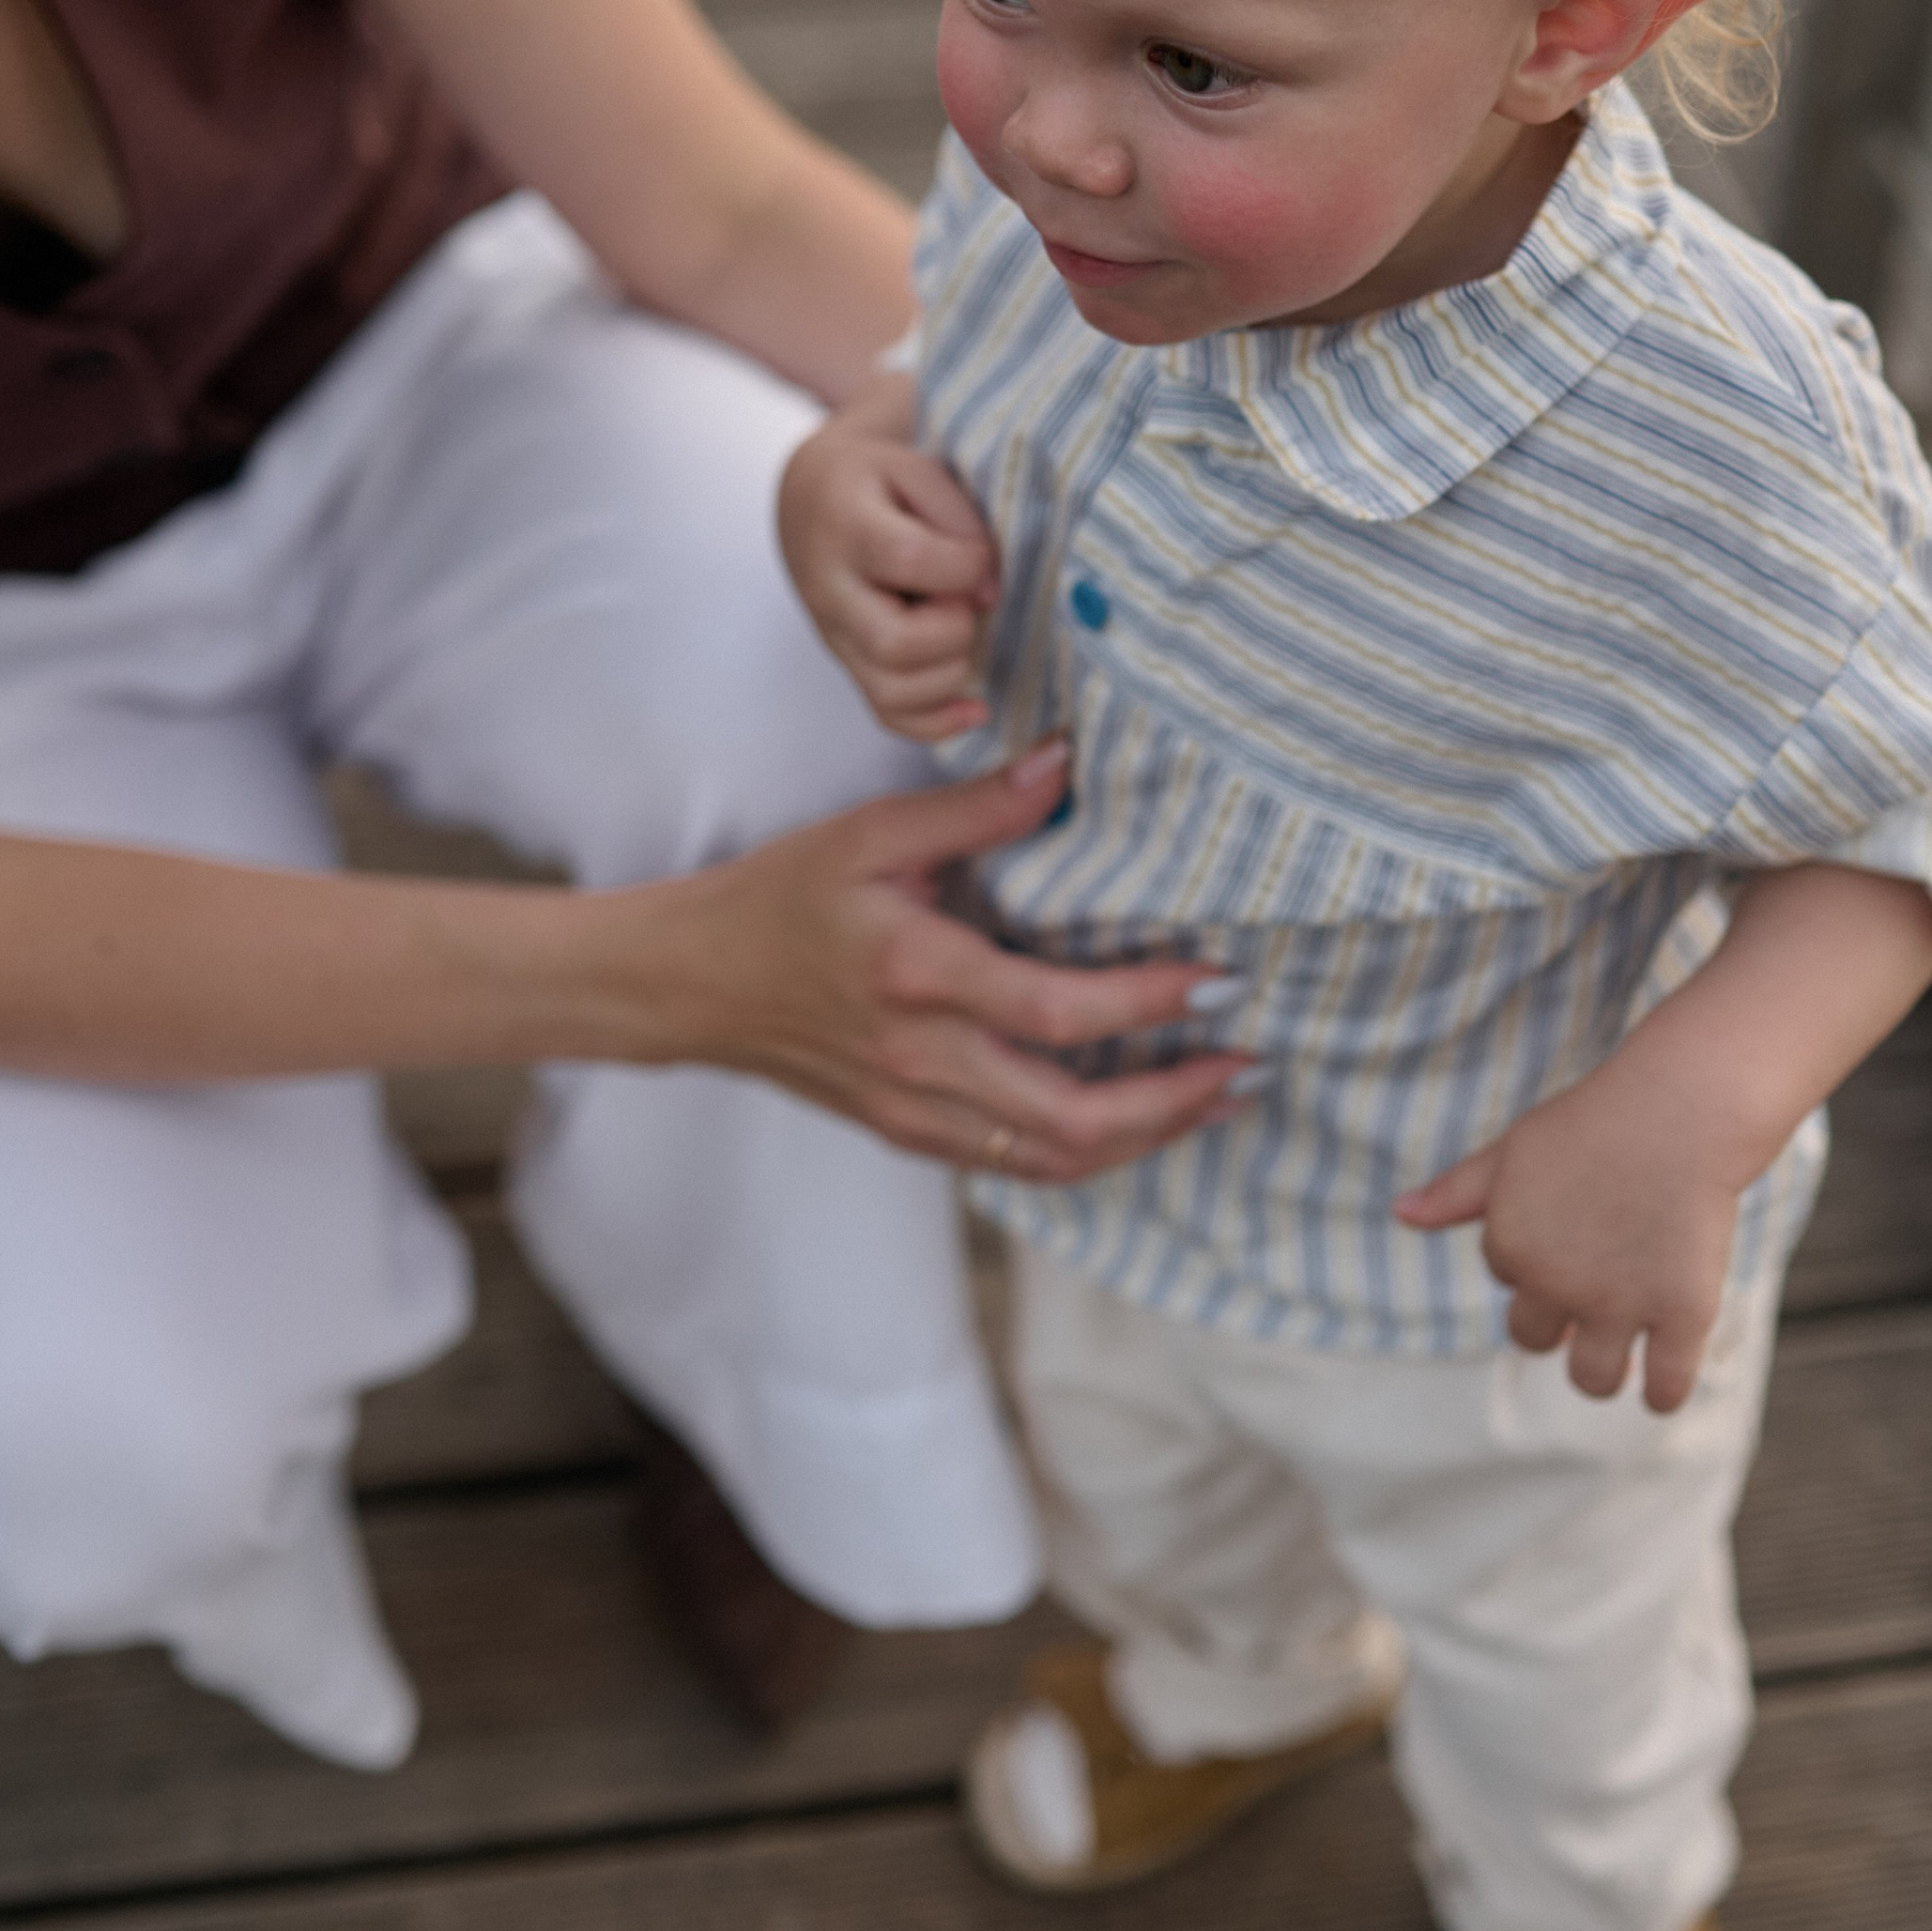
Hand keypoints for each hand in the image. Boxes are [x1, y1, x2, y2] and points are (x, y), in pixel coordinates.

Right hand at [645, 736, 1250, 1178]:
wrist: (687, 984)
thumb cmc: (778, 898)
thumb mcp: (870, 836)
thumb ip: (975, 809)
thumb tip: (1065, 765)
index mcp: (918, 975)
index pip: (1057, 1009)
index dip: (1148, 1004)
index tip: (1216, 982)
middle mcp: (920, 1058)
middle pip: (1071, 1117)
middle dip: (1172, 1102)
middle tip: (1244, 1066)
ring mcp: (912, 1109)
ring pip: (1051, 1159)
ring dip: (1144, 1139)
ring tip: (1211, 1101)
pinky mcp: (905, 1134)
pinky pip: (1013, 1165)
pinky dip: (1085, 1154)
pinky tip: (1134, 1123)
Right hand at [778, 373, 1000, 740]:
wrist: (812, 494)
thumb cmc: (881, 477)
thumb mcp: (919, 466)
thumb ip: (960, 517)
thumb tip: (990, 592)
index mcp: (844, 522)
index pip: (907, 559)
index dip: (964, 564)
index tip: (981, 553)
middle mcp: (828, 588)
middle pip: (893, 642)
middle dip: (954, 628)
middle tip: (965, 598)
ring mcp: (834, 634)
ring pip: (892, 690)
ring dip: (951, 671)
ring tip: (962, 629)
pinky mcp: (848, 662)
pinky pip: (887, 714)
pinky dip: (937, 722)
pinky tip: (977, 707)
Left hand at [1395, 1061, 1744, 1412]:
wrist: (1681, 1108)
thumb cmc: (1595, 1123)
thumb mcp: (1513, 1149)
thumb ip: (1456, 1192)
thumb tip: (1401, 1214)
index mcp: (1511, 1245)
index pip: (1510, 1279)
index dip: (1540, 1256)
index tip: (1577, 1223)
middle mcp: (1558, 1284)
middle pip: (1534, 1339)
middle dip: (1557, 1322)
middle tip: (1598, 1287)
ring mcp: (1620, 1304)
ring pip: (1592, 1379)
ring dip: (1600, 1372)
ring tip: (1621, 1352)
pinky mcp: (1682, 1315)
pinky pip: (1665, 1389)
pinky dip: (1661, 1395)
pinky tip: (1661, 1379)